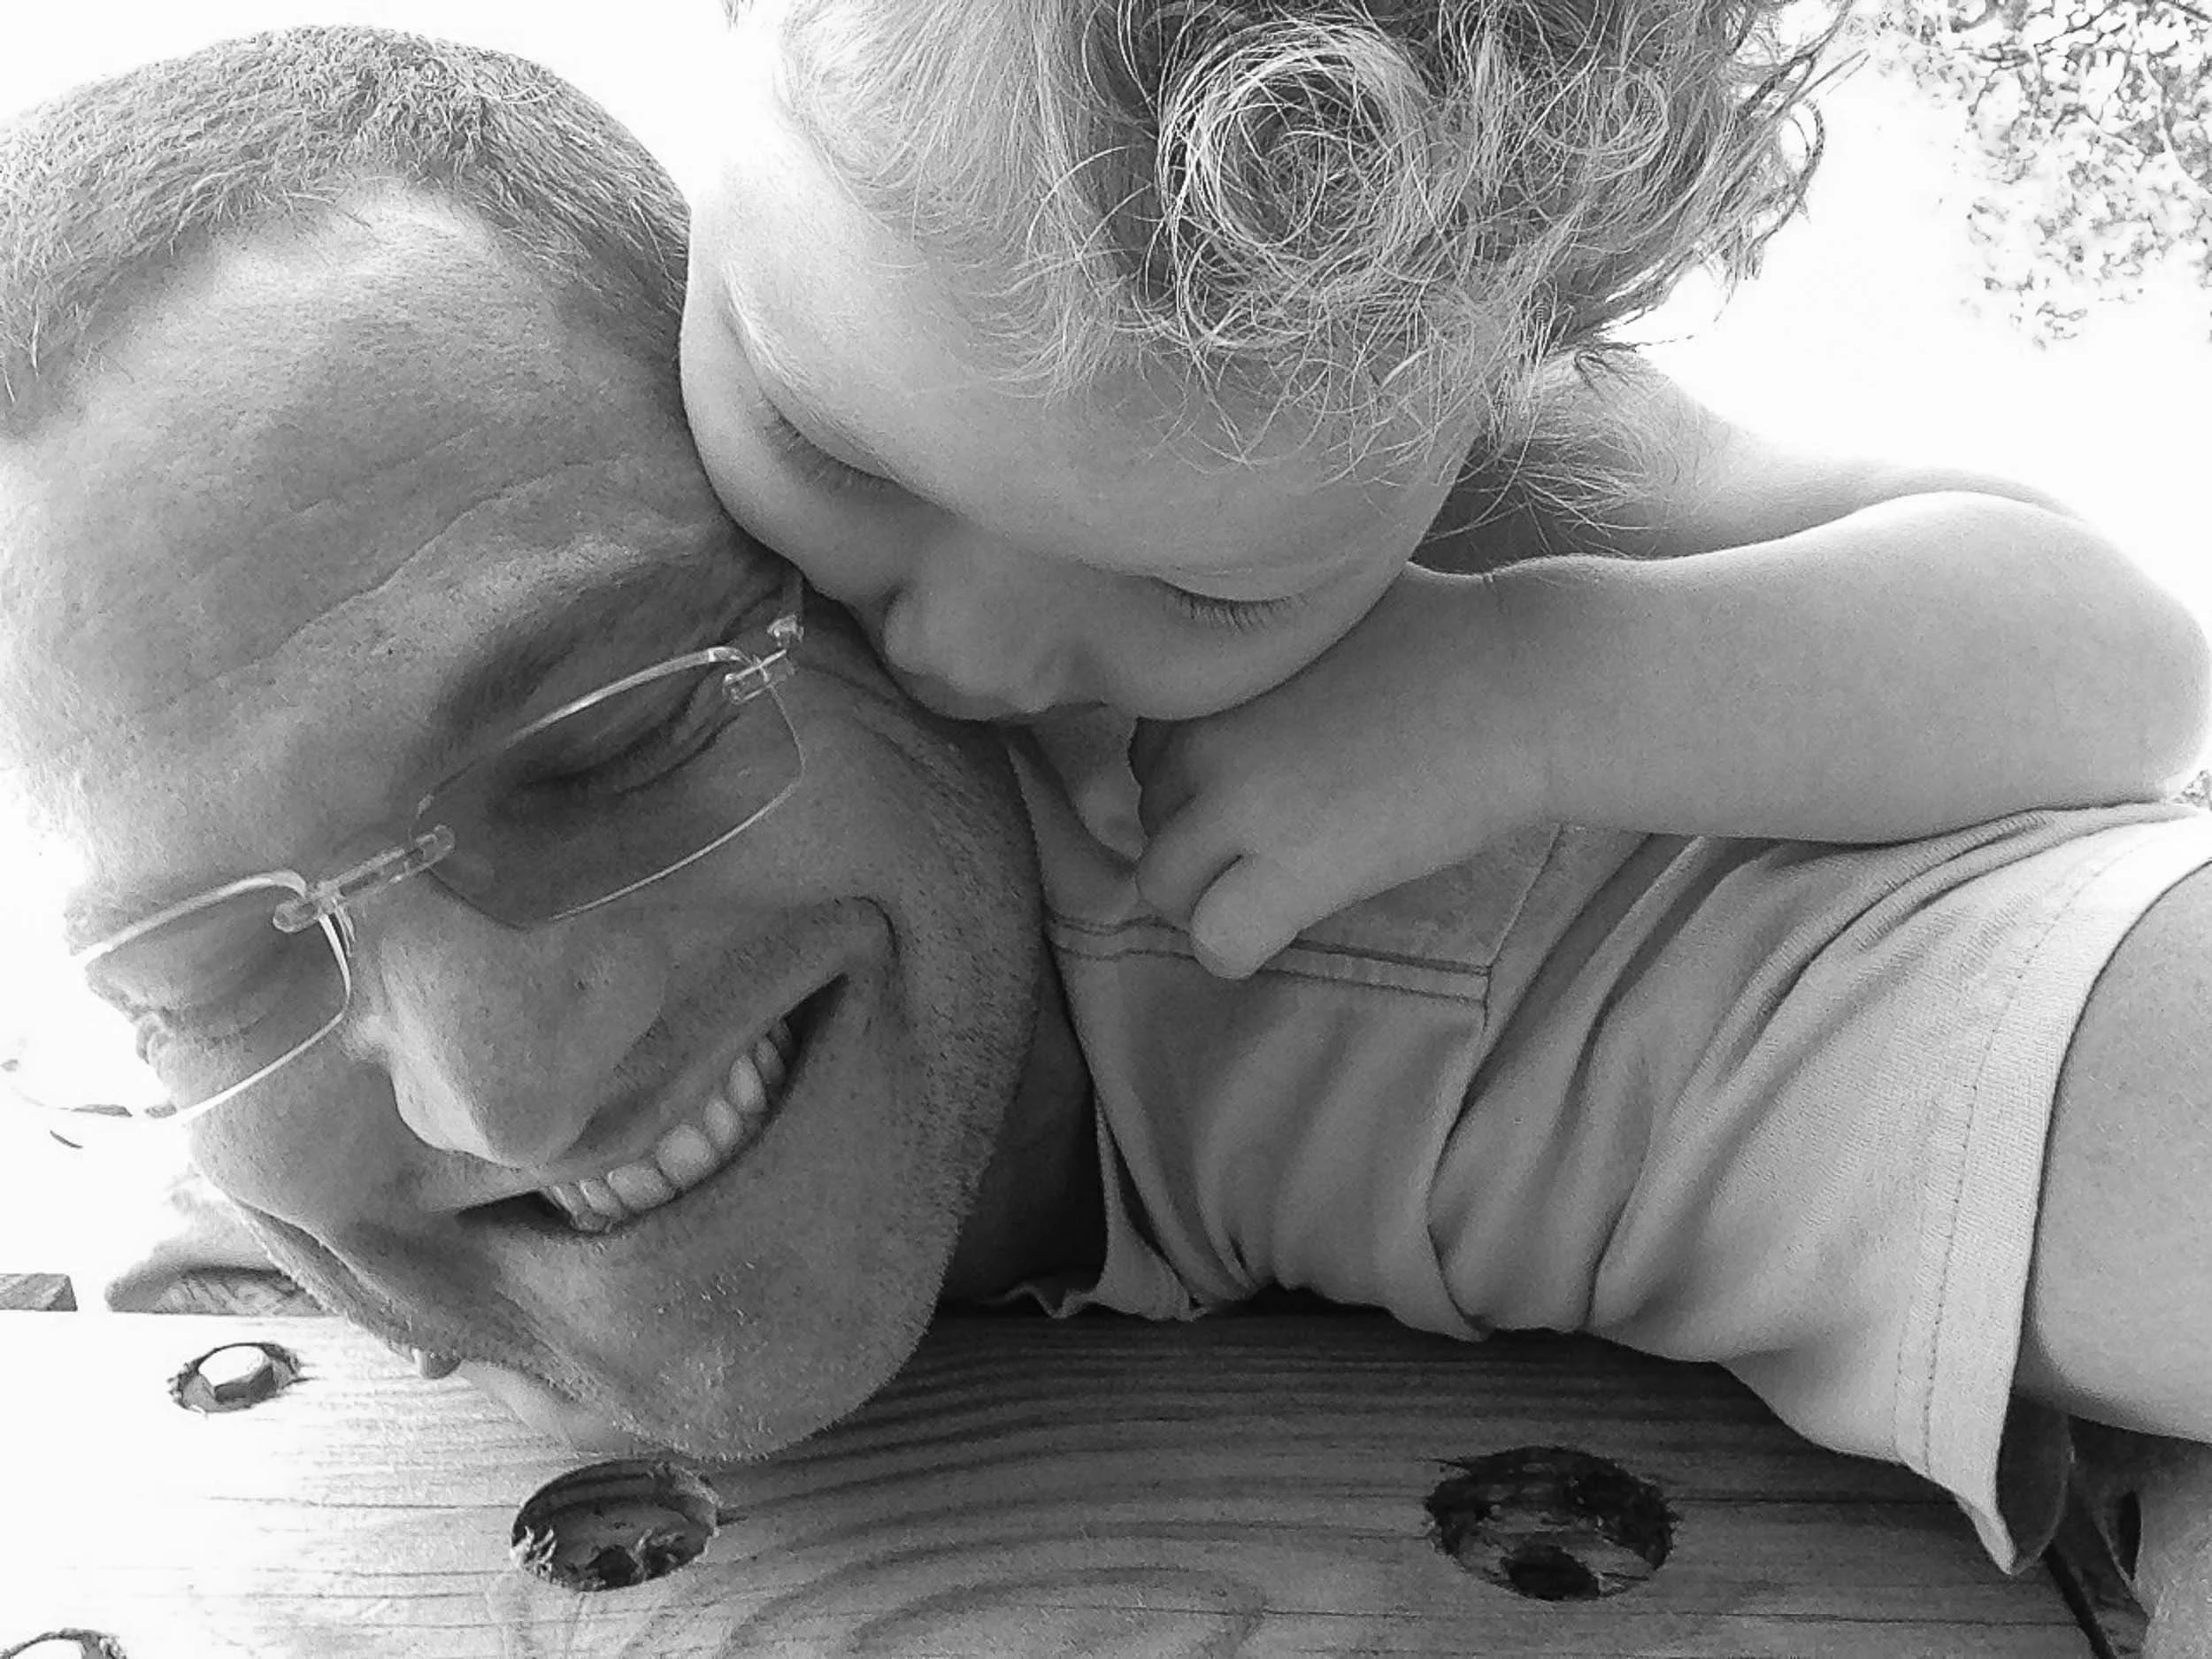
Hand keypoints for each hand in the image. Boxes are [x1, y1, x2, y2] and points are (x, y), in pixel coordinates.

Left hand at [1132, 567, 1545, 977]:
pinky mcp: (1298, 867)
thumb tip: (1232, 661)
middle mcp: (1207, 732)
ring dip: (1209, 896)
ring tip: (1276, 887)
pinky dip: (1237, 947)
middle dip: (1203, 838)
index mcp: (1212, 673)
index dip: (1200, 779)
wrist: (1528, 682)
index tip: (1262, 786)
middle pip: (1152, 817)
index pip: (1148, 749)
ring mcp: (1245, 802)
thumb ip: (1256, 644)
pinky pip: (1216, 941)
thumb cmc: (1449, 634)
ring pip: (1163, 885)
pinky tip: (1284, 923)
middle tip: (1279, 841)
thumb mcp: (1319, 610)